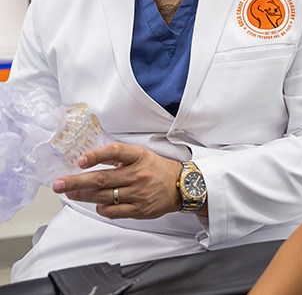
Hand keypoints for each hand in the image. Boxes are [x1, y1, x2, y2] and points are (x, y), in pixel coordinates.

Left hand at [52, 142, 182, 219]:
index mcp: (139, 156)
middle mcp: (138, 174)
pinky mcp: (139, 209)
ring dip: (83, 195)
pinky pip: (113, 211)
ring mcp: (138, 193)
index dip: (97, 155)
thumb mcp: (141, 156)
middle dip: (76, 182)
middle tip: (58, 184)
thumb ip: (119, 158)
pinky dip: (101, 208)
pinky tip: (97, 203)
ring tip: (69, 193)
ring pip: (103, 196)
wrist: (181, 186)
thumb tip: (90, 161)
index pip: (116, 152)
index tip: (81, 160)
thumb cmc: (157, 169)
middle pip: (102, 178)